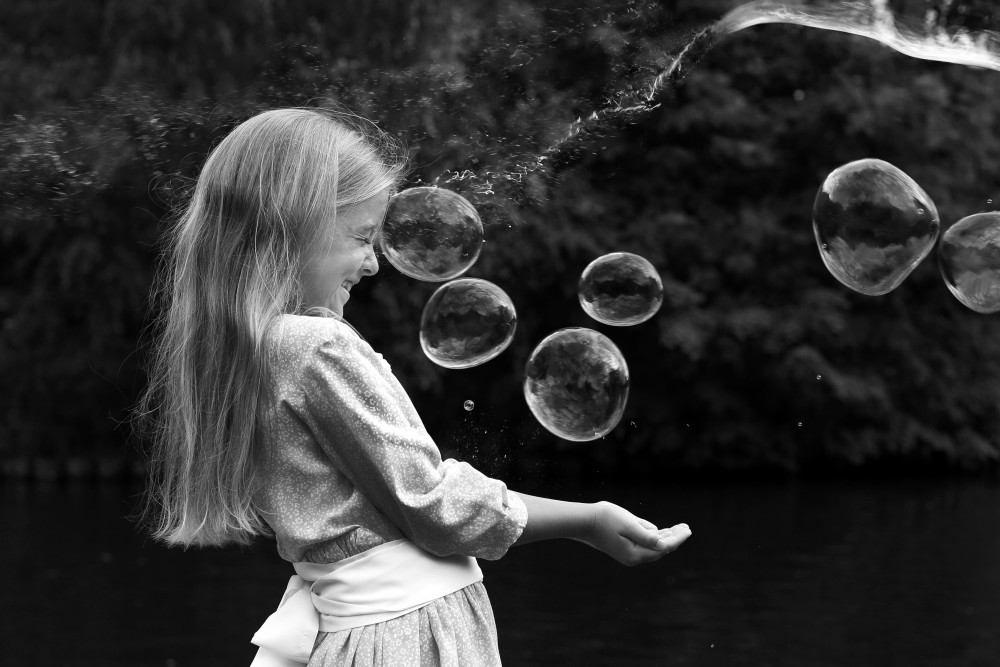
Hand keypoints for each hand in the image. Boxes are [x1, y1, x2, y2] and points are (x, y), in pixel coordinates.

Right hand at [576, 501, 690, 565]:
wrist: (583, 521)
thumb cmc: (605, 519)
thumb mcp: (628, 524)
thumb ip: (646, 535)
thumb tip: (663, 544)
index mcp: (635, 554)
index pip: (663, 548)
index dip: (678, 539)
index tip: (688, 530)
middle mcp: (633, 557)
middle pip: (660, 549)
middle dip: (675, 538)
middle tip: (687, 528)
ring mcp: (629, 553)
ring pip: (653, 546)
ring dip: (666, 537)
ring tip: (679, 529)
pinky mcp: (624, 547)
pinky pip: (645, 544)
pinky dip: (655, 537)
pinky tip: (662, 531)